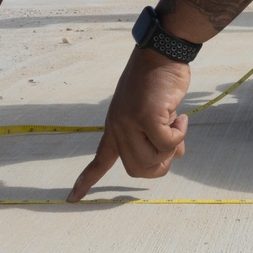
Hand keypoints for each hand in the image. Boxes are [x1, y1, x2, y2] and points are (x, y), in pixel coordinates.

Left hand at [68, 49, 190, 202]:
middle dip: (161, 165)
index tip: (71, 199)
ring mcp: (130, 122)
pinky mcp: (146, 117)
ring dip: (172, 149)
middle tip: (174, 147)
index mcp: (115, 126)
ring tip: (177, 126)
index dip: (86, 181)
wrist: (161, 53)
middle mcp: (118, 126)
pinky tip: (181, 117)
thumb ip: (160, 134)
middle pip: (138, 169)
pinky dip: (179, 134)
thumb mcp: (156, 112)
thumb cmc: (160, 81)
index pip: (99, 160)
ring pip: (152, 160)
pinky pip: (167, 142)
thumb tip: (177, 155)